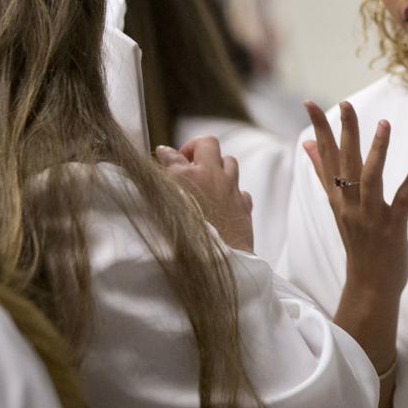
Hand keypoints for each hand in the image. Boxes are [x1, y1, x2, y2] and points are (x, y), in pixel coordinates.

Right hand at [157, 136, 253, 251]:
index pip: (172, 154)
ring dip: (218, 167)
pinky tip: (223, 204)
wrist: (214, 263)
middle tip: (188, 164)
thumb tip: (164, 155)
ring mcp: (230, 190)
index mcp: (186, 176)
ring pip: (229, 162)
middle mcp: (211, 177)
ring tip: (207, 182)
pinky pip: (241, 189)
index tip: (164, 158)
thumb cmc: (182, 239)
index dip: (167, 155)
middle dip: (198, 150)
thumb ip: (163, 180)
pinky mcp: (244, 206)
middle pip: (208, 144)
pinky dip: (233, 192)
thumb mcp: (163, 206)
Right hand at [303, 100, 407, 301]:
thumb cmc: (357, 242)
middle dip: (345, 132)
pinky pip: (402, 198)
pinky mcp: (392, 227)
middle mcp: (349, 204)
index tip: (309, 102)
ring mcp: (370, 216)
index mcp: (337, 198)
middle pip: (345, 163)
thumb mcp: (336, 207)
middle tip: (345, 104)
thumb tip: (307, 145)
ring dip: (378, 151)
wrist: (369, 286)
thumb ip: (323, 174)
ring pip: (371, 178)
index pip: (325, 157)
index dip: (318, 129)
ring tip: (384, 124)